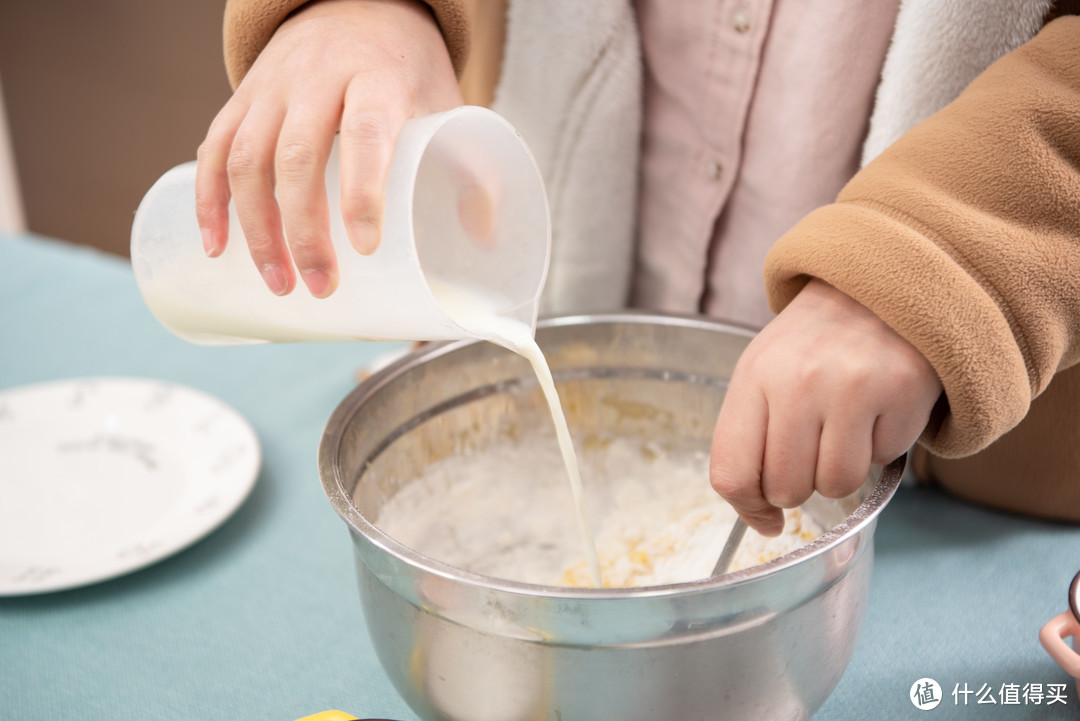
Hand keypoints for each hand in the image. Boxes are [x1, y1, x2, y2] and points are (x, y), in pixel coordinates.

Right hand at [195, 0, 462, 297]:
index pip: (364, 133)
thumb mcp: (445, 106)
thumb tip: (485, 239)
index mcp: (376, 79)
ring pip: (247, 159)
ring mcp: (272, 87)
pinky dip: (210, 201)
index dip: (363, 191)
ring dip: (255, 229)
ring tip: (279, 283)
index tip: (366, 247)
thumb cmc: (407, 74)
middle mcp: (317, 78)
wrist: (358, 6)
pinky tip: (215, 247)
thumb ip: (470, 168)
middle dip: (303, 231)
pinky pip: (214, 150)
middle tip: (320, 286)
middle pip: (296, 157)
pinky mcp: (243, 98)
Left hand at [710, 279, 942, 535]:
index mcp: (753, 377)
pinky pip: (882, 461)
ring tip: (844, 428)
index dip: (747, 509)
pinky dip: (879, 447)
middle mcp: (797, 381)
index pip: (731, 472)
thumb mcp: (763, 374)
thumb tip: (763, 522)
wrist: (877, 288)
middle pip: (785, 489)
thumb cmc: (812, 345)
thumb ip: (748, 441)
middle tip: (811, 451)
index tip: (765, 519)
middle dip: (799, 486)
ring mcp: (851, 386)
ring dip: (840, 472)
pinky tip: (875, 410)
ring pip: (836, 485)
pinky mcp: (900, 392)